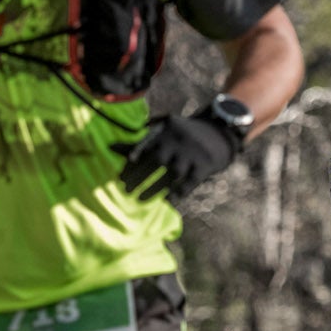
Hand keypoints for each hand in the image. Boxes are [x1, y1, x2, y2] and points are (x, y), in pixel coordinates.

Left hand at [111, 107, 242, 203]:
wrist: (219, 134)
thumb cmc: (183, 135)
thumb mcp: (166, 129)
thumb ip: (142, 138)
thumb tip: (111, 147)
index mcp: (167, 129)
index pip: (148, 142)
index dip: (136, 152)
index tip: (125, 165)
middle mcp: (179, 140)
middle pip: (157, 159)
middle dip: (139, 175)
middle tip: (125, 189)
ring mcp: (192, 153)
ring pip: (171, 173)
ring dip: (154, 187)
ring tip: (140, 199)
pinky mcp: (204, 166)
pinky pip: (189, 182)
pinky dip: (178, 193)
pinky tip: (167, 202)